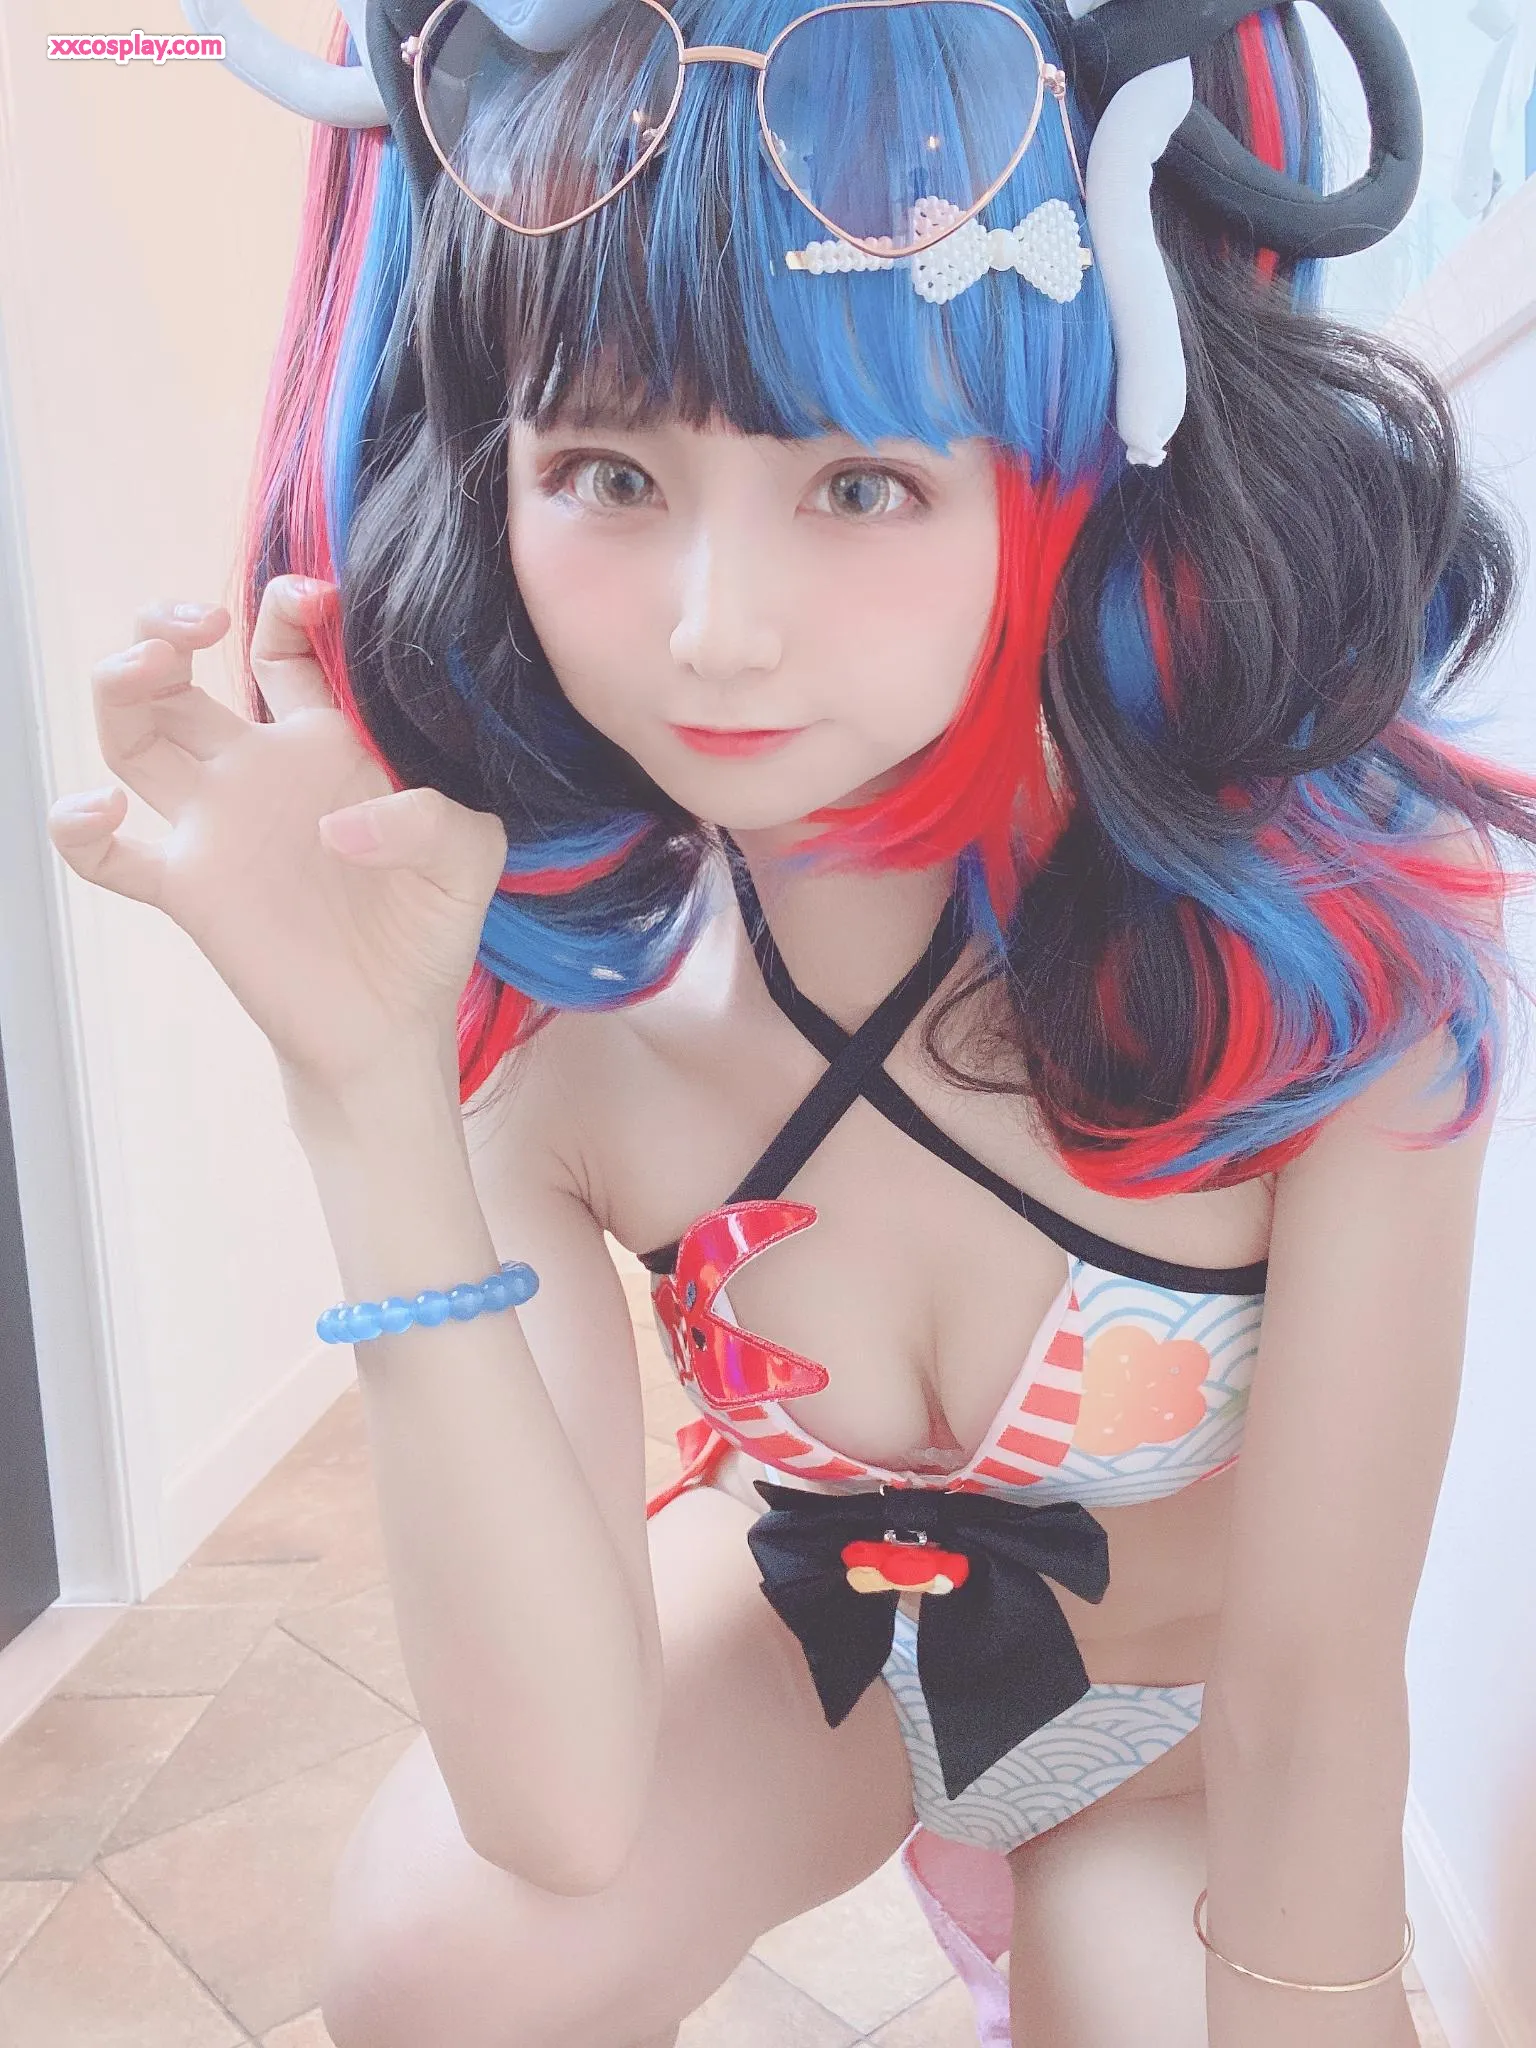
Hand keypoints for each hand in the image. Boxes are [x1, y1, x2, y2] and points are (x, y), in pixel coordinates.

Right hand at [46, 577, 509, 1096]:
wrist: (392, 1024)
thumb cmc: (431, 929)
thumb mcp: (471, 858)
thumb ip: (435, 820)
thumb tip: (342, 826)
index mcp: (324, 744)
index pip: (282, 650)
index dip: (284, 608)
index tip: (311, 599)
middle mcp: (257, 772)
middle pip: (178, 673)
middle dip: (166, 625)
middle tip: (198, 624)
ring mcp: (214, 826)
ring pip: (131, 734)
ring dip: (119, 686)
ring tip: (145, 670)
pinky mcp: (188, 887)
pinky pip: (107, 855)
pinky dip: (79, 829)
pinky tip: (102, 812)